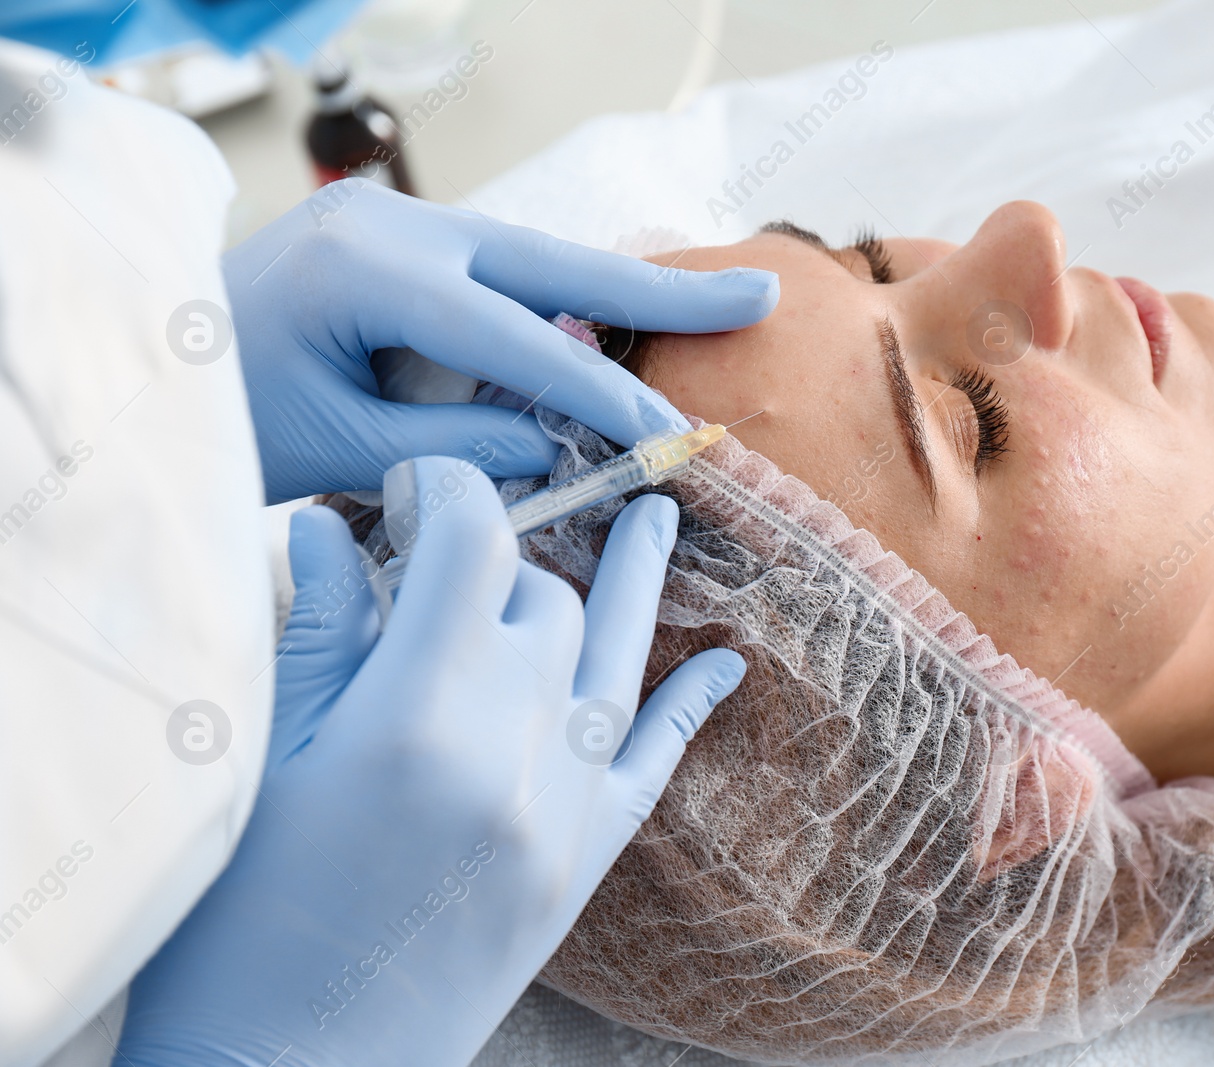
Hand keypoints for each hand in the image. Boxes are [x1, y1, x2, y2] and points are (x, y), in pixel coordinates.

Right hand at [119, 461, 742, 1064]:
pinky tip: (724, 666)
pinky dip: (688, 705)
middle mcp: (514, 745)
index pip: (468, 545)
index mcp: (419, 712)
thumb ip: (315, 637)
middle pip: (536, 597)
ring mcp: (565, 805)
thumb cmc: (241, 928)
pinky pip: (655, 762)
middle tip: (443, 550)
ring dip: (632, 579)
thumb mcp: (262, 766)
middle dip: (494, 555)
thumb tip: (324, 526)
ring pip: (616, 655)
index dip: (442, 492)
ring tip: (659, 515)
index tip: (410, 489)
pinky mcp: (585, 860)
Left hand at [227, 180, 777, 502]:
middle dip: (660, 287)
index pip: (521, 338)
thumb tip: (566, 437)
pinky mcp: (393, 235)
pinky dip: (556, 300)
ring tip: (710, 308)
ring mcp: (392, 219)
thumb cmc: (228, 415)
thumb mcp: (344, 447)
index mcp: (371, 271)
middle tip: (762, 291)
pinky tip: (614, 318)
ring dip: (616, 291)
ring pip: (536, 257)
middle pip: (556, 259)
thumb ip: (464, 442)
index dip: (604, 390)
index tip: (672, 433)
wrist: (150, 366)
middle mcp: (392, 224)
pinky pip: (497, 269)